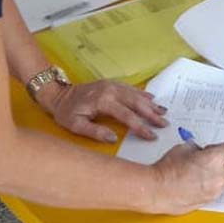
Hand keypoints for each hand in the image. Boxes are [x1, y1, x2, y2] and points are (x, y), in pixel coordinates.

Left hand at [37, 80, 167, 142]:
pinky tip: (152, 100)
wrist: (59, 94)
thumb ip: (95, 132)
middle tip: (164, 124)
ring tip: (163, 113)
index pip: (127, 115)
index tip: (152, 135)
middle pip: (136, 103)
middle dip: (151, 114)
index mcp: (103, 101)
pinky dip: (143, 95)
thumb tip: (114, 138)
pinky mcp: (112, 84)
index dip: (140, 126)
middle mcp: (111, 91)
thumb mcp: (75, 125)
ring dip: (150, 104)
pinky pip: (131, 89)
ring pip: (136, 95)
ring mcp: (112, 85)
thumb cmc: (66, 112)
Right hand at [146, 142, 223, 214]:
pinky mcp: (208, 201)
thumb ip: (197, 149)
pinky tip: (199, 183)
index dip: (223, 148)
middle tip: (216, 161)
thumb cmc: (167, 169)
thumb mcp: (183, 148)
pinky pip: (217, 192)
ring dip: (221, 176)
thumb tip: (200, 151)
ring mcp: (214, 191)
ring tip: (204, 173)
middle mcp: (218, 177)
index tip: (216, 148)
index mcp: (214, 159)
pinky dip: (212, 186)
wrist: (157, 189)